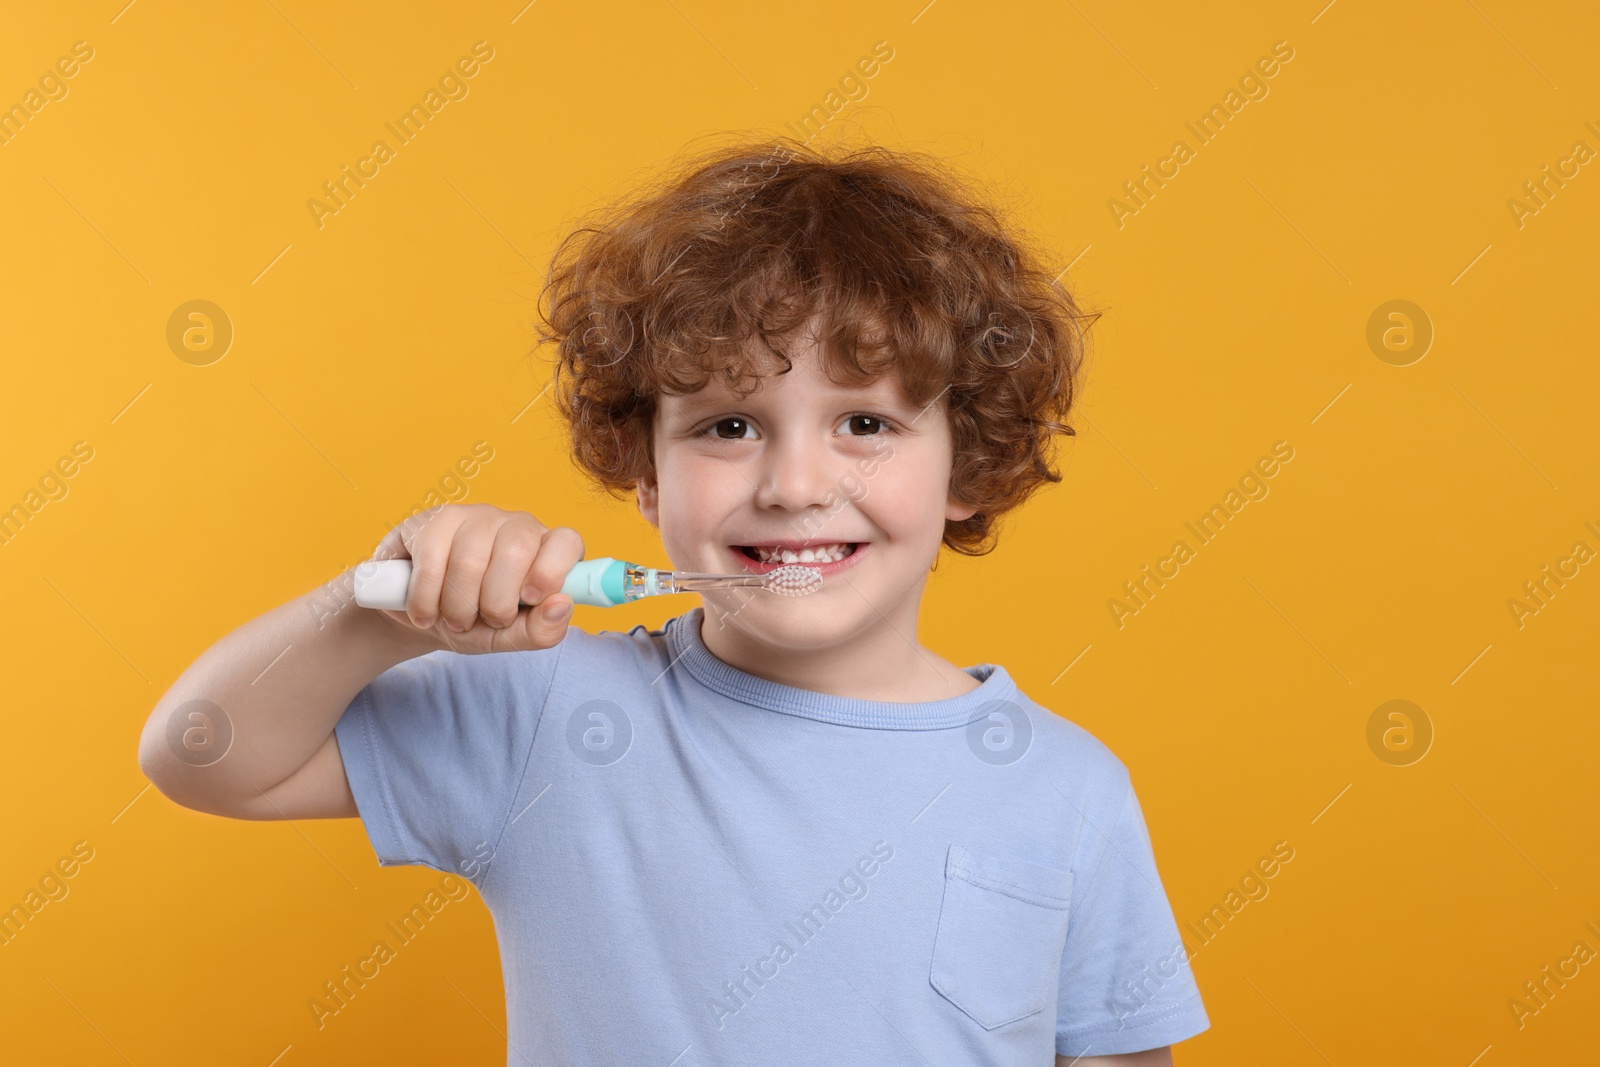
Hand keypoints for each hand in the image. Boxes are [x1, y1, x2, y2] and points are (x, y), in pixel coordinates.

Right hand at [367, 503, 584, 654]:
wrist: (420, 615)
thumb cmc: (475, 622)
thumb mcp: (509, 636)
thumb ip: (542, 629)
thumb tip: (562, 605)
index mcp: (545, 550)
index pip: (566, 542)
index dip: (551, 570)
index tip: (532, 599)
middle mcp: (515, 525)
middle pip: (515, 553)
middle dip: (495, 603)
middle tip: (482, 621)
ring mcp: (475, 516)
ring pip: (470, 560)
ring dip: (457, 607)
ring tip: (452, 620)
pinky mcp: (434, 519)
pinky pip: (432, 561)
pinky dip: (426, 600)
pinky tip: (424, 613)